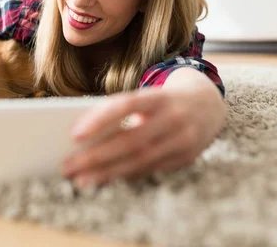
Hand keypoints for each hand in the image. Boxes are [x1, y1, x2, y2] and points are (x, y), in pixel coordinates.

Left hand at [62, 70, 226, 187]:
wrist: (208, 103)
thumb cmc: (162, 99)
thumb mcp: (147, 97)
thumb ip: (122, 111)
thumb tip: (84, 137)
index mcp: (160, 96)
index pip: (127, 104)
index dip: (100, 119)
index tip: (74, 134)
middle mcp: (175, 117)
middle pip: (131, 140)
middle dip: (96, 156)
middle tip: (68, 166)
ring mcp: (184, 140)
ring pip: (140, 160)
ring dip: (107, 172)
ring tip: (81, 179)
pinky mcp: (187, 158)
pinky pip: (151, 169)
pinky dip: (126, 175)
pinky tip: (106, 179)